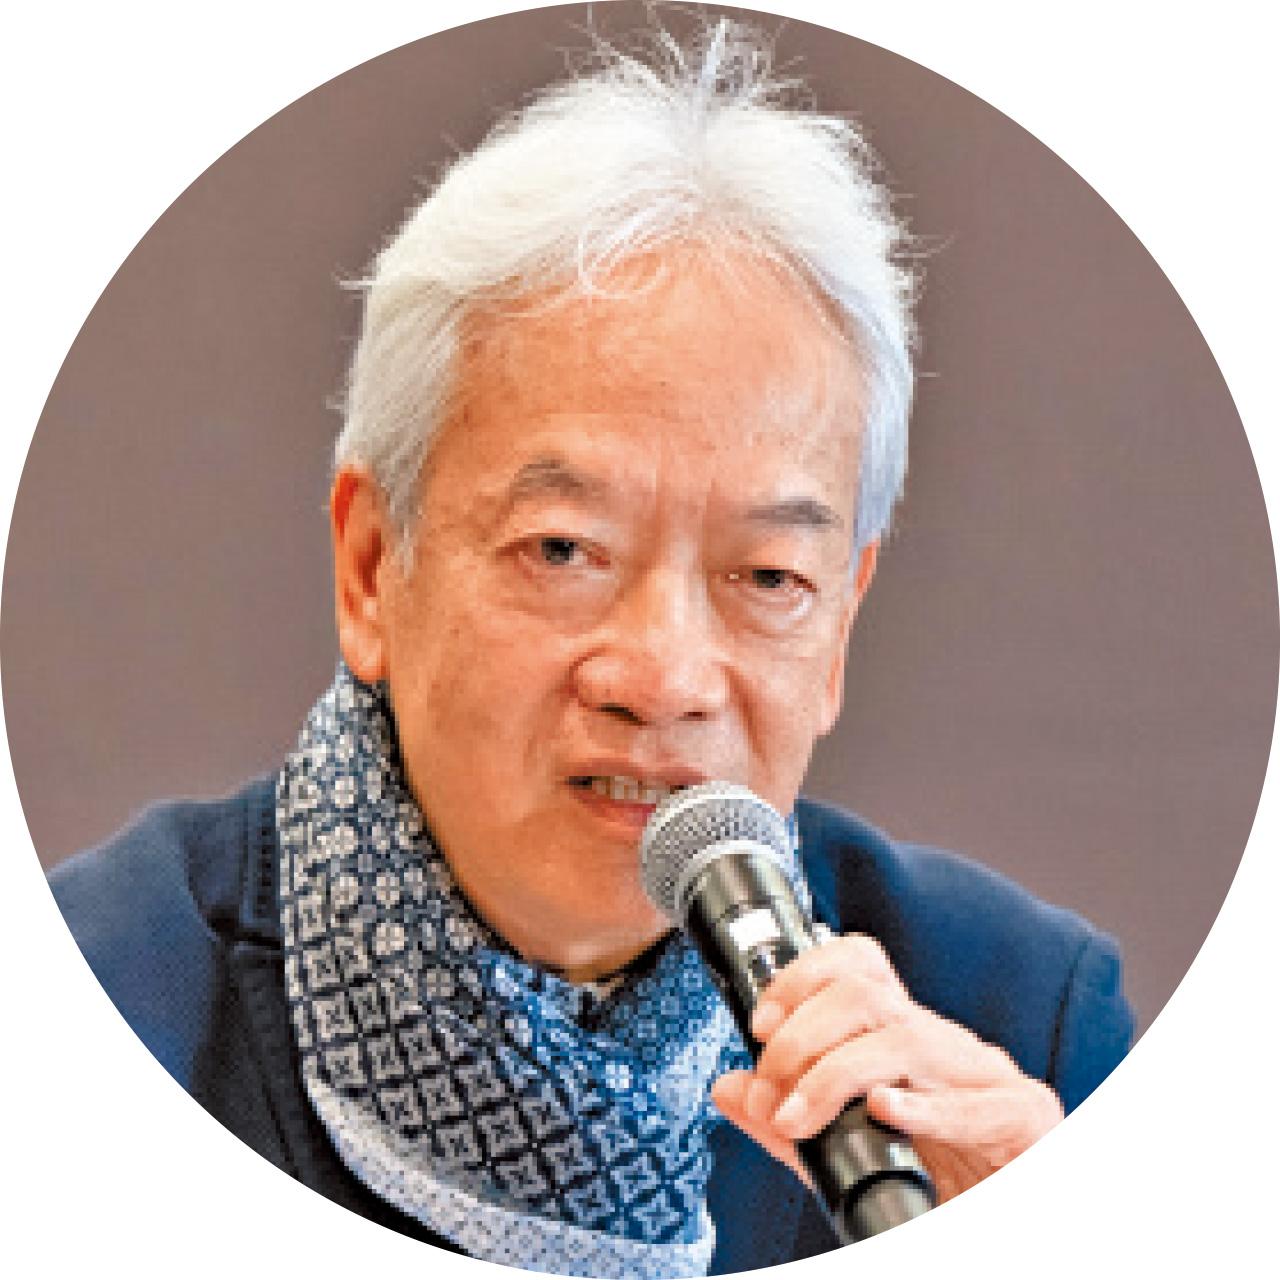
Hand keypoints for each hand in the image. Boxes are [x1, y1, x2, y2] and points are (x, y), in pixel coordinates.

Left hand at [710, 934, 1064, 1203]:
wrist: (1019, 1212)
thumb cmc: (941, 1172)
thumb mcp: (848, 1143)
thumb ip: (789, 1116)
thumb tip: (728, 1087)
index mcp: (904, 1036)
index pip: (858, 966)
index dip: (802, 977)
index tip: (760, 1023)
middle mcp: (943, 1042)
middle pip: (865, 997)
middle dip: (800, 1036)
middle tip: (767, 1090)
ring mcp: (985, 1075)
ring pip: (904, 1040)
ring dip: (834, 1075)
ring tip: (797, 1117)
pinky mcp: (1024, 1118)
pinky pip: (976, 1104)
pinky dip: (923, 1109)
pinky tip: (884, 1112)